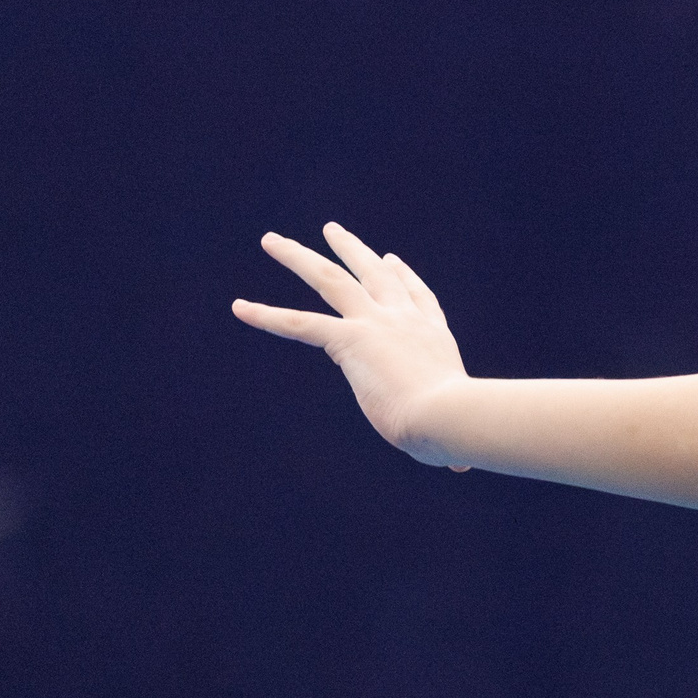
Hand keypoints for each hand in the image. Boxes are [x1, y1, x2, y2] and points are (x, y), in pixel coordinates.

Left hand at [233, 223, 472, 463]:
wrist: (449, 415)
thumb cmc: (456, 430)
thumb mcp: (452, 430)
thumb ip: (451, 445)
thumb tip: (459, 467)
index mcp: (434, 336)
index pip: (417, 297)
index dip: (402, 276)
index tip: (391, 259)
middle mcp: (406, 320)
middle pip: (375, 272)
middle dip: (351, 249)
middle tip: (331, 230)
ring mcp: (378, 324)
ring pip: (330, 279)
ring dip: (297, 257)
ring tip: (271, 240)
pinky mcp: (350, 340)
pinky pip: (300, 323)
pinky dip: (266, 315)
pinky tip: (239, 307)